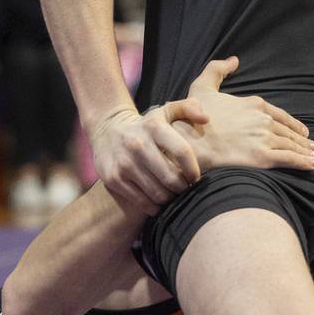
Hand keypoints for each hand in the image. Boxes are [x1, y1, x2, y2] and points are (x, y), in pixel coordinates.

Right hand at [90, 98, 208, 215]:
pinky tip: (158, 201)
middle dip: (183, 187)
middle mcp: (138, 145)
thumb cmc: (146, 124)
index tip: (196, 177)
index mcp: (154, 127)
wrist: (107, 129)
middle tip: (186, 189)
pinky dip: (154, 206)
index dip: (193, 169)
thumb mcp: (166, 110)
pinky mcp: (113, 179)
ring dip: (170, 198)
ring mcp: (124, 163)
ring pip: (157, 193)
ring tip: (173, 194)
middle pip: (170, 177)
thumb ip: (189, 108)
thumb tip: (206, 119)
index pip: (182, 151)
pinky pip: (141, 201)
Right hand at [182, 56, 313, 172]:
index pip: (279, 115)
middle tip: (312, 146)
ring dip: (305, 151)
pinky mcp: (263, 157)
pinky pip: (289, 159)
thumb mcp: (202, 86)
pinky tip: (311, 165)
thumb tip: (234, 59)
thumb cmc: (194, 116)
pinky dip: (303, 162)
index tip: (302, 130)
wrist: (189, 141)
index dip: (292, 123)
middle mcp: (262, 120)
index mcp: (253, 104)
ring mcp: (264, 138)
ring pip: (291, 145)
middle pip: (287, 131)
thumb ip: (218, 70)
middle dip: (301, 139)